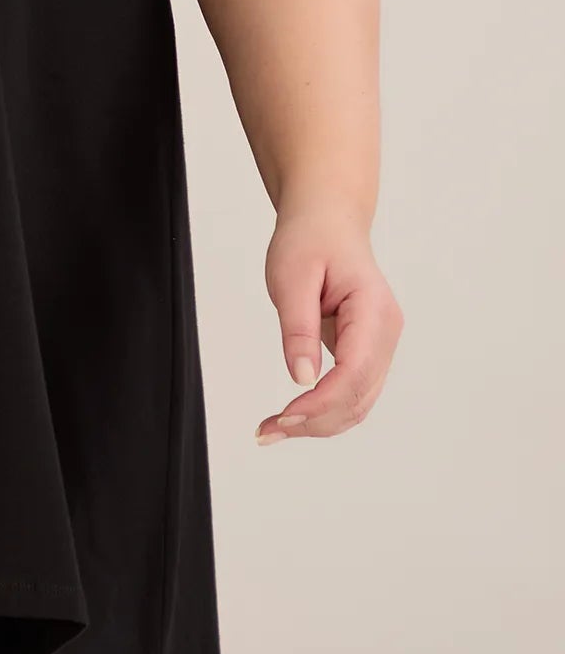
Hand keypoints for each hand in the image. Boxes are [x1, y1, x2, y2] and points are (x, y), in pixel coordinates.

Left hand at [255, 211, 403, 442]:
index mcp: (374, 311)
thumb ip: (298, 327)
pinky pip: (351, 392)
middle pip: (359, 397)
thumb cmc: (310, 240)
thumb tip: (302, 378)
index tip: (285, 415)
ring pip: (358, 403)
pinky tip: (292, 417)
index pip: (355, 372)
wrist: (327, 222)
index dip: (321, 402)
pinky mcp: (367, 353)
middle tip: (268, 431)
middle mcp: (386, 334)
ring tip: (273, 429)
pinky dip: (324, 409)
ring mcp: (380, 345)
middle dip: (315, 421)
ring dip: (319, 423)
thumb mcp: (291, 276)